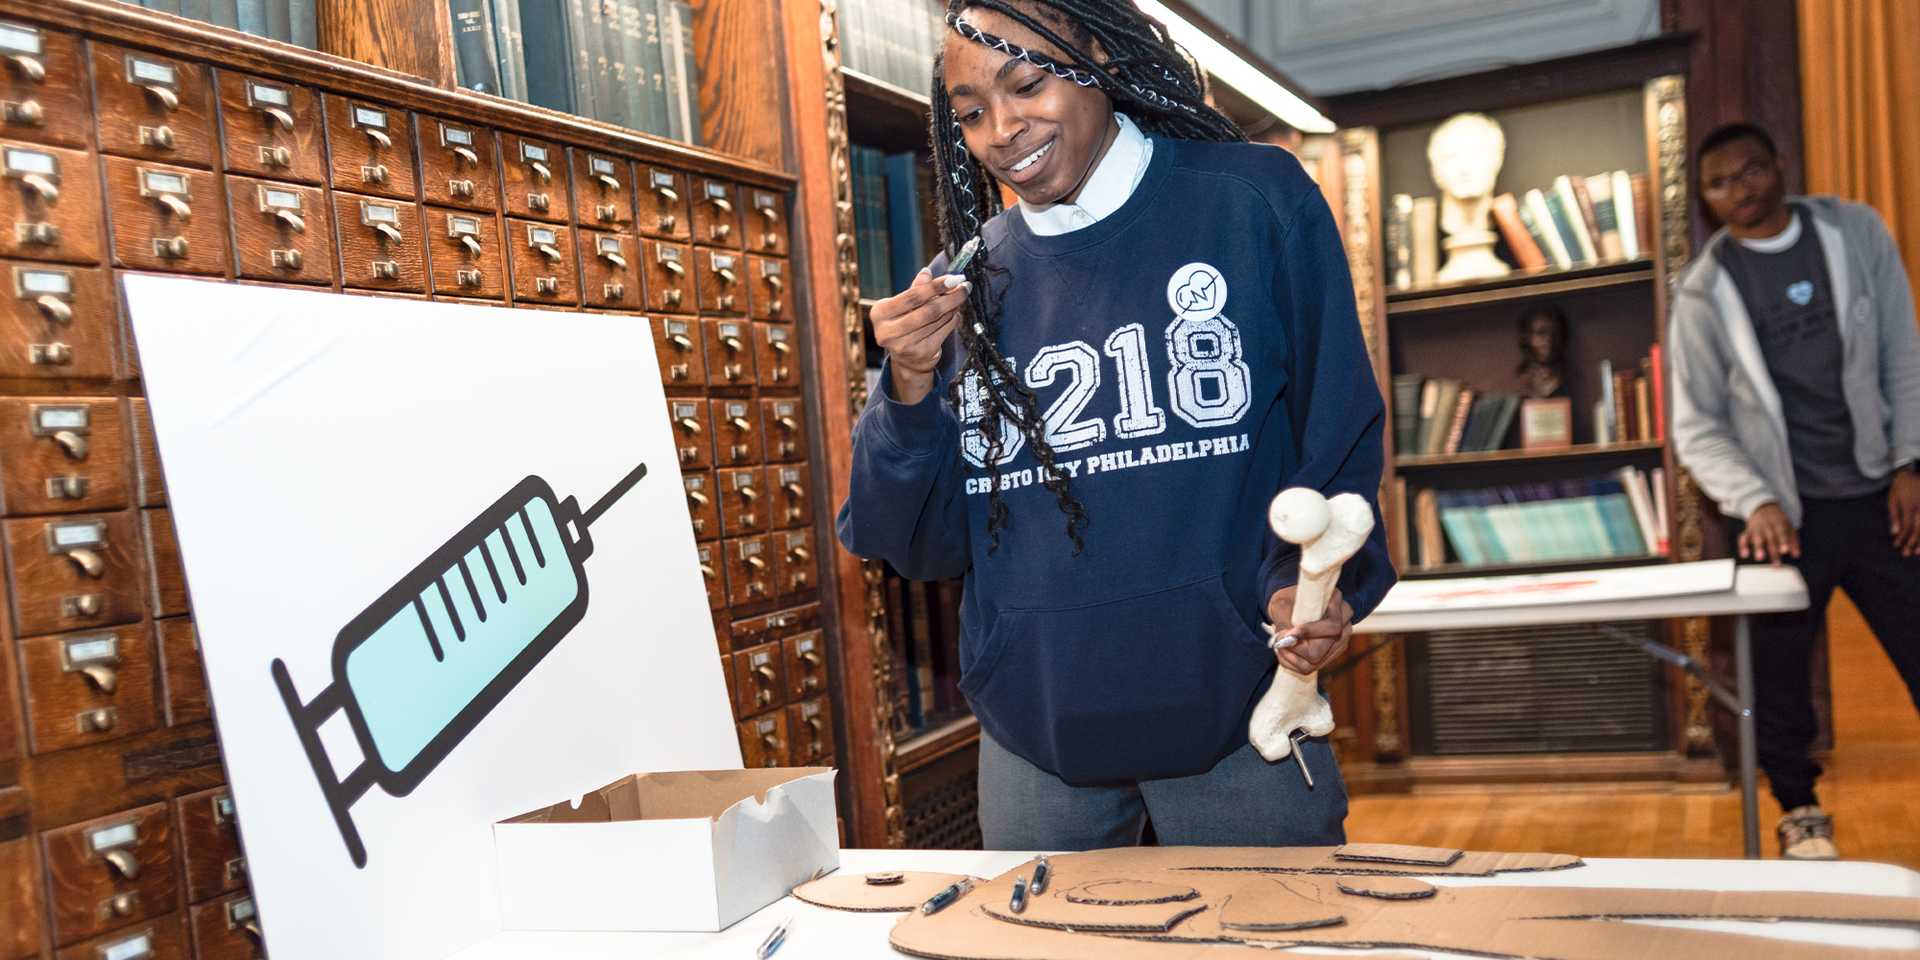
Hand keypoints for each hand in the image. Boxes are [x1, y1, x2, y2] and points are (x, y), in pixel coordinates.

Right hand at [872, 268, 970, 404]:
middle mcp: (888, 331)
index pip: (912, 297)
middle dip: (950, 297)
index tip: (954, 278)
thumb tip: (926, 272)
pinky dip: (953, 320)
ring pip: (937, 320)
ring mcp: (904, 345)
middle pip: (928, 310)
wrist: (906, 360)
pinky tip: (955, 314)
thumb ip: (915, 289)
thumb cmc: (904, 324)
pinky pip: (944, 332)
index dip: (935, 286)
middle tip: (965, 287)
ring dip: (952, 307)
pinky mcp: (921, 354)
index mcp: (880, 313)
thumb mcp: (903, 305)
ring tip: (959, 298)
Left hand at [1267, 585, 1351, 673]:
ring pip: (1315, 661)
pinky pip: (1311, 667)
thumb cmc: (1286, 602)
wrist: (1290, 606)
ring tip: (1279, 645)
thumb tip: (1287, 641)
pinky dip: (1292, 662)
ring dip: (1291, 657)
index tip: (1287, 635)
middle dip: (1295, 648)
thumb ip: (1284, 621)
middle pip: (1322, 648)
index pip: (1331, 625)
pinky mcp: (1331, 654)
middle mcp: (1344, 623)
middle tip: (1277, 641)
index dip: (1309, 632)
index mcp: (1336, 602)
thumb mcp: (1280, 605)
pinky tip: (1285, 651)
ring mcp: (1341, 641)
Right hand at [1739, 502, 1799, 565]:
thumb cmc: (1778, 520)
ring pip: (1757, 538)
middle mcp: (1767, 526)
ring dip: (1758, 548)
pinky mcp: (1748, 531)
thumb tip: (1796, 555)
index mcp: (1779, 524)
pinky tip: (1744, 554)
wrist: (1764, 507)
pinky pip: (1744, 538)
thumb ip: (1793, 541)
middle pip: (1771, 539)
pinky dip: (1743, 546)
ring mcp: (1757, 528)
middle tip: (1776, 564)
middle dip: (1773, 552)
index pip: (1782, 533)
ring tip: (1760, 558)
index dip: (1783, 542)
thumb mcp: (1788, 527)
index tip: (1785, 551)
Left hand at [1890, 471, 1919, 556]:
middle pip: (1919, 530)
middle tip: (1907, 554)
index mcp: (1910, 506)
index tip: (1897, 546)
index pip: (1906, 527)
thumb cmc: (1901, 485)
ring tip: (1918, 552)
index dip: (1902, 538)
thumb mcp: (1893, 498)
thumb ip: (1894, 515)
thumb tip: (1894, 532)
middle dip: (1913, 543)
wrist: (1914, 469)